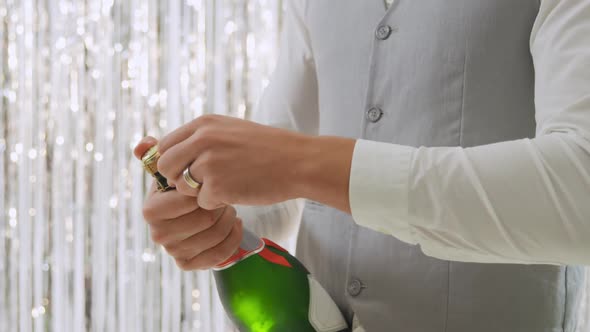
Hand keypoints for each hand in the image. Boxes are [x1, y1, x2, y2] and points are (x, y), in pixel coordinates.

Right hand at [134, 139, 242, 270]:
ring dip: (229, 218)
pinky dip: (233, 238)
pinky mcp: (188, 263)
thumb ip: (162, 151)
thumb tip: (143, 145)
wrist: (210, 205)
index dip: (203, 190)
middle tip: (225, 194)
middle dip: (219, 204)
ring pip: (213, 235)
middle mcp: (158, 233)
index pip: (183, 201)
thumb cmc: (193, 183)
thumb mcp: (180, 163)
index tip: (211, 181)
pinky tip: (237, 224)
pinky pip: (218, 254)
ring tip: (230, 206)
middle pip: (202, 219)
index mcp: (151, 208)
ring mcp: (173, 250)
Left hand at [155, 114, 312, 208]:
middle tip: (204, 183)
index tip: (188, 171)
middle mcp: (202, 139)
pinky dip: (218, 203)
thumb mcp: (229, 131)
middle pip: (166, 167)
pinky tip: (239, 191)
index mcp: (204, 124)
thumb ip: (199, 139)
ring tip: (228, 184)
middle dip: (179, 179)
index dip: (173, 162)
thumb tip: (160, 152)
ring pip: (182, 187)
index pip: (165, 145)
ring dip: (200, 192)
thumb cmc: (267, 148)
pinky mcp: (217, 187)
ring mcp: (208, 163)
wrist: (298, 162)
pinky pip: (203, 203)